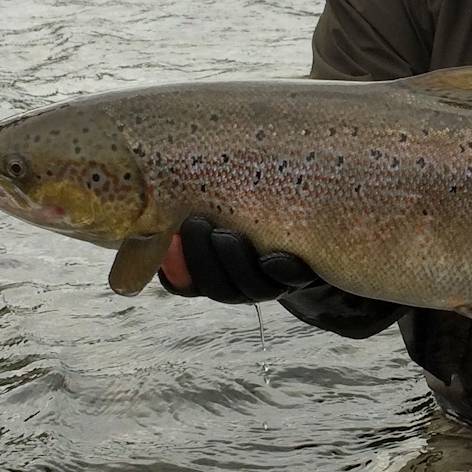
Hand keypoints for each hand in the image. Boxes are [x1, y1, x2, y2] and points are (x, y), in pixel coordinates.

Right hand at [159, 218, 321, 301]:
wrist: (311, 231)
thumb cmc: (253, 211)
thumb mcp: (219, 205)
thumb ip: (193, 202)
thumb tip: (160, 184)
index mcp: (214, 273)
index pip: (184, 283)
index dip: (174, 269)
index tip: (168, 239)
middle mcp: (242, 286)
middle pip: (216, 287)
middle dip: (202, 258)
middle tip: (196, 223)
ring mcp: (272, 284)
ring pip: (249, 287)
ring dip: (235, 262)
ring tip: (227, 234)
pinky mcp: (302, 276)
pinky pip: (289, 280)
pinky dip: (281, 270)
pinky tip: (273, 257)